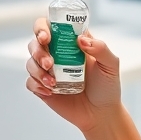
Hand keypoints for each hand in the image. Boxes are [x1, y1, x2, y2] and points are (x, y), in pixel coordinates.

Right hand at [25, 17, 121, 132]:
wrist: (101, 114)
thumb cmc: (107, 87)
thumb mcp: (111, 65)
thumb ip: (100, 48)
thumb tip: (80, 39)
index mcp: (71, 43)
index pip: (51, 26)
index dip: (43, 27)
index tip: (46, 37)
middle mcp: (56, 54)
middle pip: (34, 43)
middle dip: (37, 51)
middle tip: (49, 63)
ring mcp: (48, 71)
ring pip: (30, 62)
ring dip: (37, 71)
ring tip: (53, 83)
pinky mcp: (42, 87)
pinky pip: (30, 82)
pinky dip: (36, 85)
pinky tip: (50, 92)